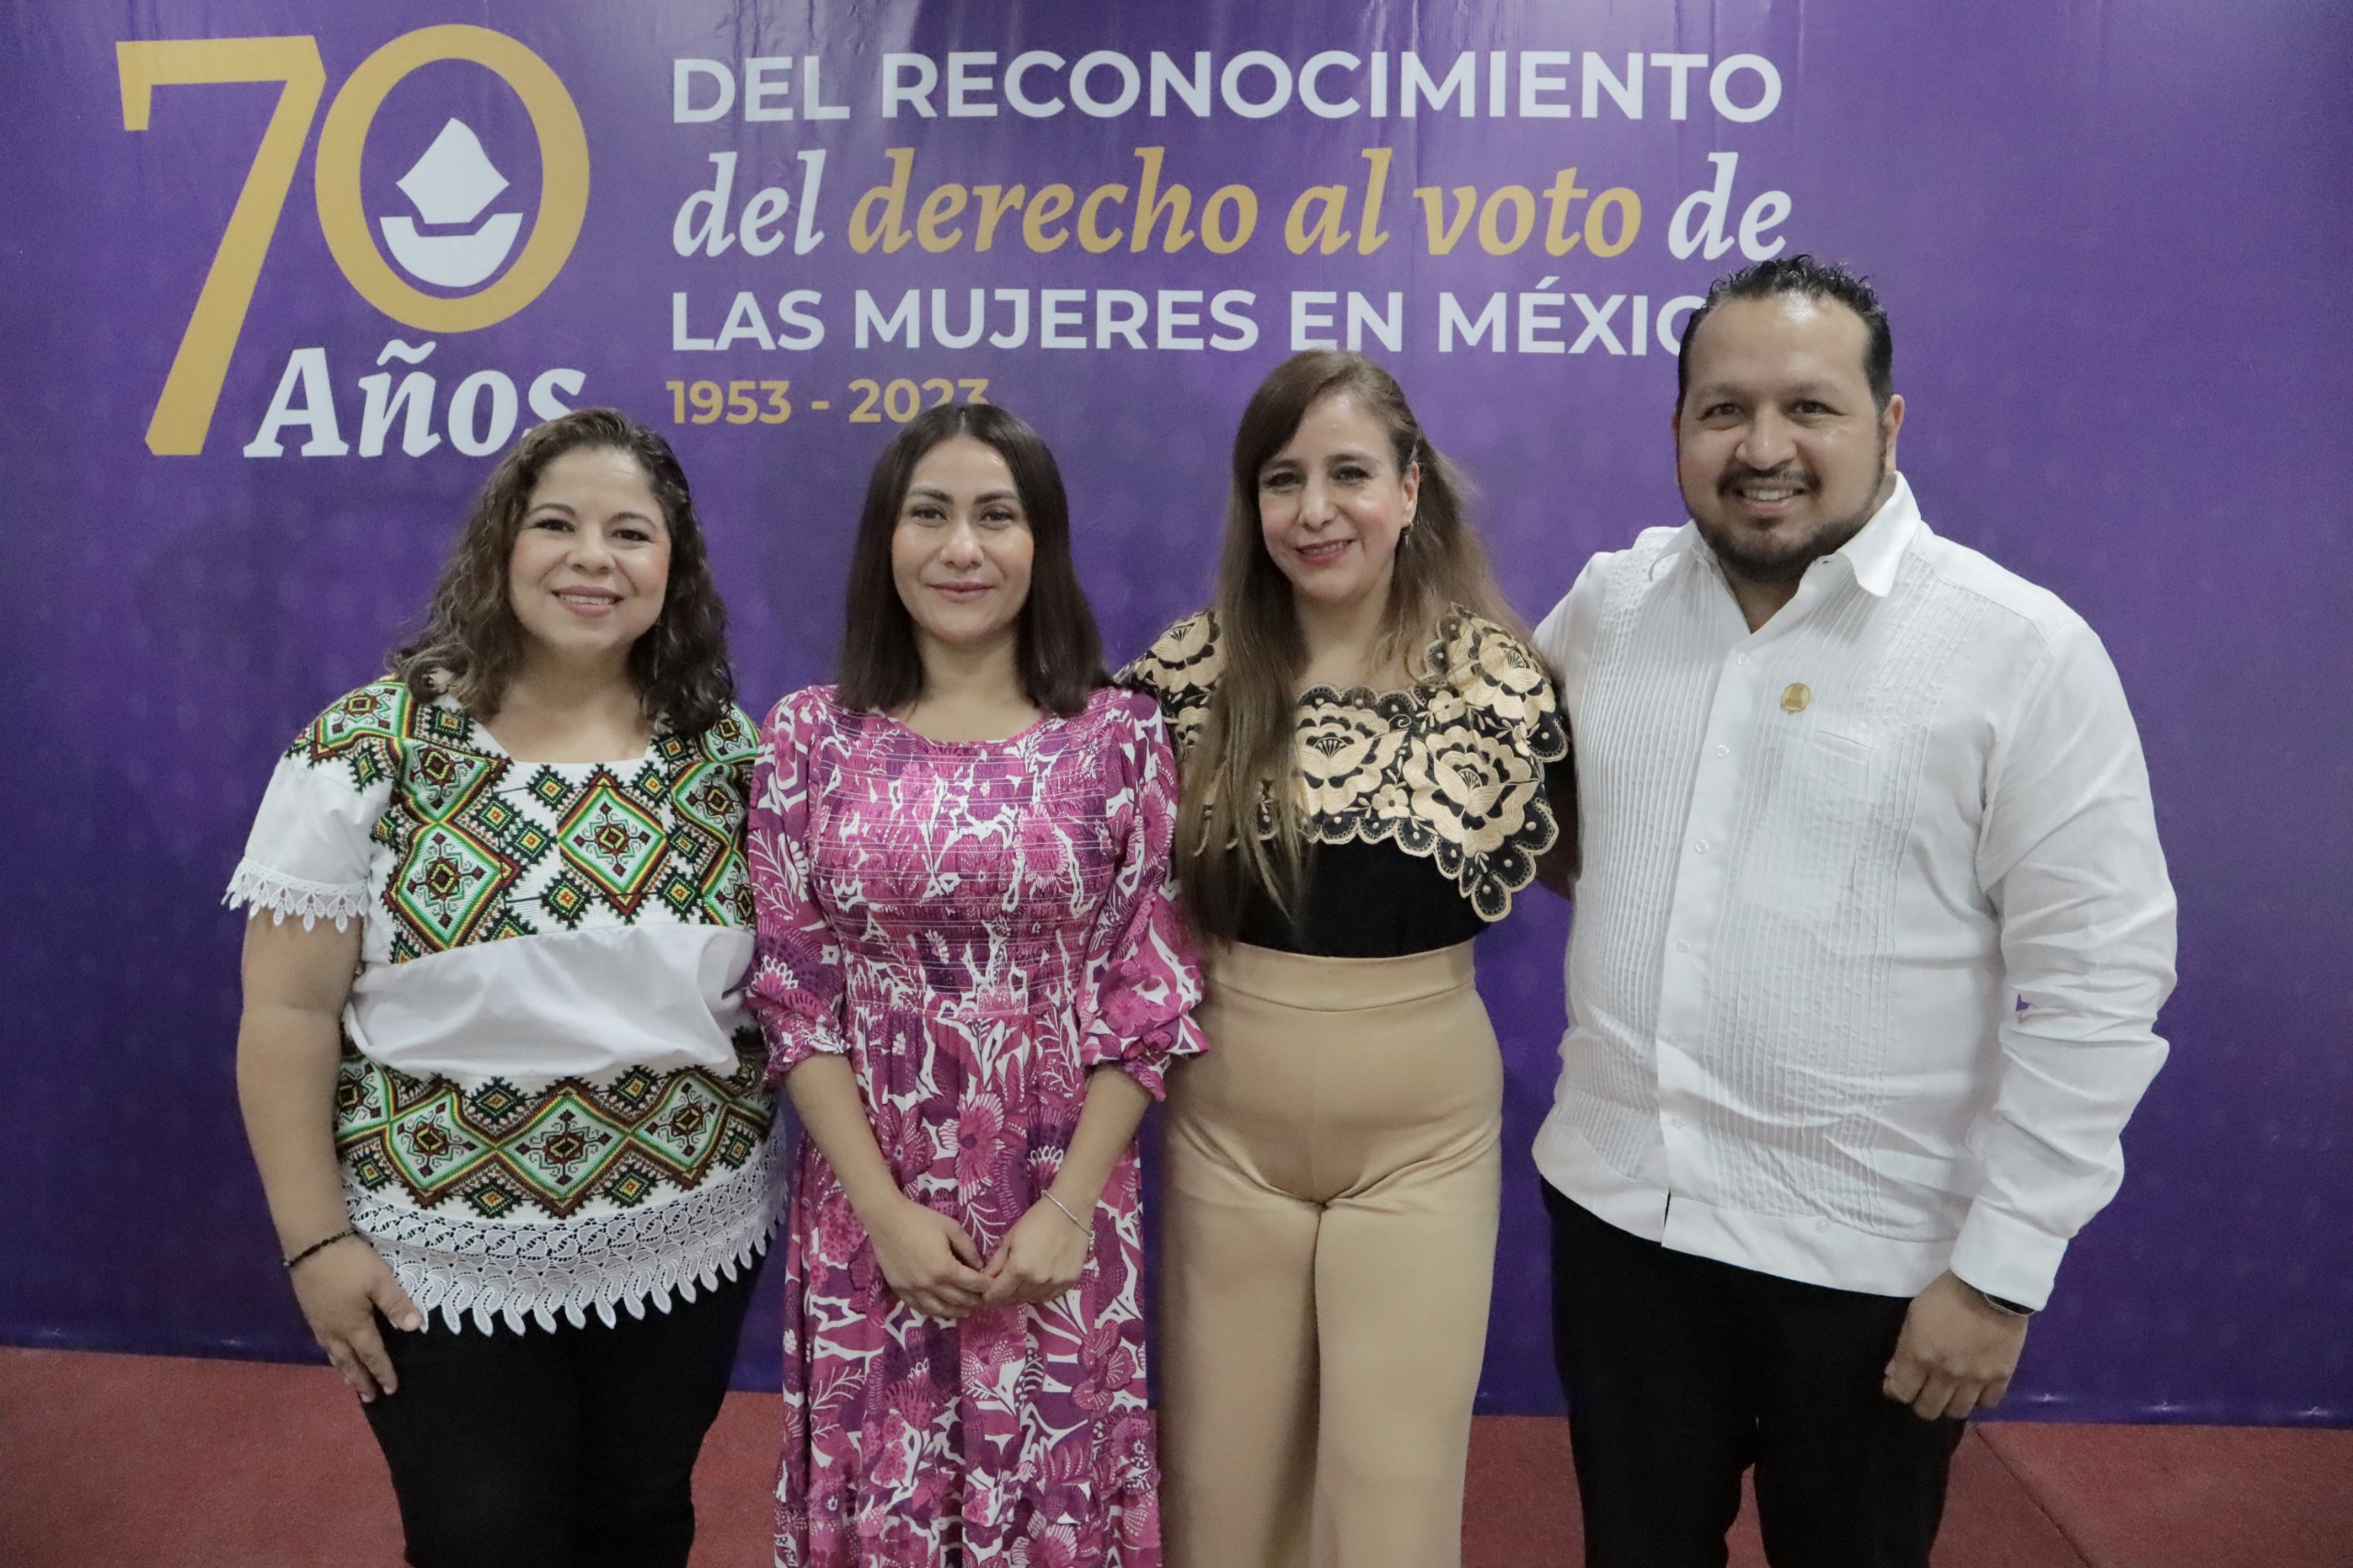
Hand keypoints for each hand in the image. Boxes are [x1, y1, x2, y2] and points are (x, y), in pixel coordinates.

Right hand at [287, 1235, 422, 1401]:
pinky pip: (323, 1344)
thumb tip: (416, 1328)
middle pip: (349, 1362)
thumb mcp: (380, 1280)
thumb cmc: (349, 1262)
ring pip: (333, 1355)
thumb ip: (397, 1304)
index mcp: (354, 1326)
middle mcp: (334, 1331)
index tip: (391, 1390)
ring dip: (344, 1371)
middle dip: (361, 1380)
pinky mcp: (310, 1312)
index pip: (372, 1355)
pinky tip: (332, 1352)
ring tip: (351, 1383)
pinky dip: (332, 1356)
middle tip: (369, 1398)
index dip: (382, 1372)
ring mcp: (319, 1323)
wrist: (311, 1245)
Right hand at [865, 1196, 990, 1320]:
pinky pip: (921, 1309)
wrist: (886, 1220)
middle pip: (959, 1300)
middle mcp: (930, 1285)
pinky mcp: (900, 1291)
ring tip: (967, 1311)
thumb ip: (968, 1249)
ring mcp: (914, 1291)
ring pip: (941, 1310)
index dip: (986, 1286)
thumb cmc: (921, 1220)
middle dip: (975, 1301)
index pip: (973, 1284)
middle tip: (984, 1300)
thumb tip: (979, 1267)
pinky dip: (935, 1312)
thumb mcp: (951, 1228)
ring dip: (957, 1312)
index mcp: (945, 1268)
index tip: (993, 1285)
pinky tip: (943, 1310)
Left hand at [981, 1195, 1091, 1307]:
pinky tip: (1037, 1282)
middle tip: (1001, 1288)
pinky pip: (1049, 1296)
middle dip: (1004, 1296)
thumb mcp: (1010, 1239)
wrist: (1070, 1211)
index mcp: (1019, 1269)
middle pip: (1014, 1299)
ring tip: (1020, 1284)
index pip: (998, 1294)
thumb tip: (985, 1279)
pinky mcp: (1069, 1283)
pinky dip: (1040, 1293)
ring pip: (1032, 1299)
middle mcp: (1037, 1281)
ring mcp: (1055, 1283)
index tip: (984, 1294)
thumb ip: (996, 1263)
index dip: (989, 1296)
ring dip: (1022, 1295)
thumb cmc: (1036, 1220)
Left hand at [1882, 1270, 2030, 1419]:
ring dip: (1949, 1405)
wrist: (1992, 1287)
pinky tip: (1974, 1390)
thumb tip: (1894, 1373)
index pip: (1902, 1393)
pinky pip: (1988, 1404)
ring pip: (1957, 1412)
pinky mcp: (2001, 1377)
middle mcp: (1946, 1374)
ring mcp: (1975, 1379)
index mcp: (1921, 1356)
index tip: (1898, 1385)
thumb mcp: (1914, 1315)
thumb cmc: (1947, 1295)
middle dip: (1921, 1402)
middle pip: (1928, 1409)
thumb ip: (1903, 1348)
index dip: (1896, 1392)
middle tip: (1924, 1391)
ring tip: (1949, 1394)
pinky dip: (1978, 1400)